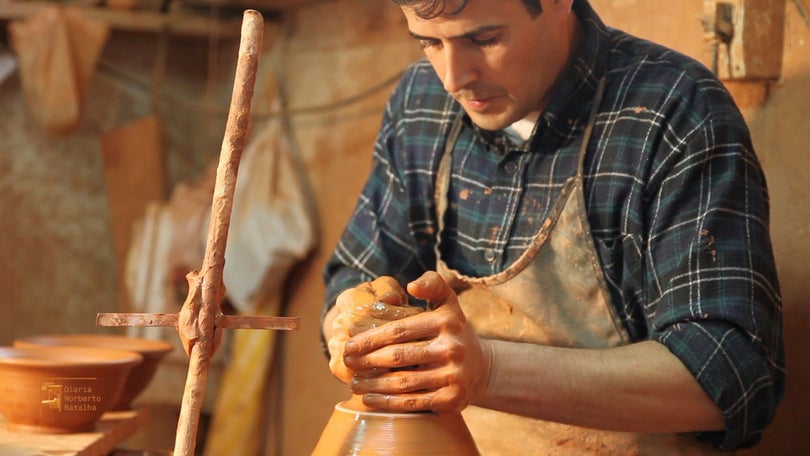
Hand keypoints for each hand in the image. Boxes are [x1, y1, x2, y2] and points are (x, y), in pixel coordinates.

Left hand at [343, 271, 491, 412]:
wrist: (483, 368)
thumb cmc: (454, 332)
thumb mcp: (448, 303)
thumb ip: (432, 284)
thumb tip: (411, 287)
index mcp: (446, 322)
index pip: (399, 330)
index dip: (370, 338)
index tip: (349, 345)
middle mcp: (452, 348)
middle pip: (397, 357)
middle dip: (366, 361)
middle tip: (348, 363)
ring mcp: (453, 376)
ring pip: (402, 382)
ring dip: (372, 384)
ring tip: (354, 383)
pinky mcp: (452, 400)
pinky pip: (413, 402)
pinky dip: (387, 402)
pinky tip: (369, 399)